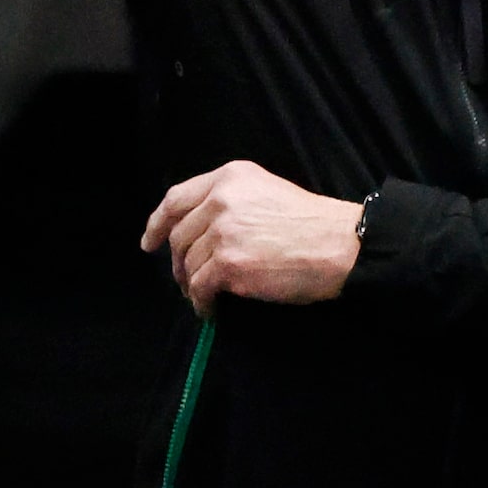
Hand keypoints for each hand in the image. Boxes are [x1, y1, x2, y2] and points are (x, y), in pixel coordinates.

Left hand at [141, 160, 363, 316]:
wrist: (338, 245)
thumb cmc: (310, 223)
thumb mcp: (264, 192)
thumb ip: (230, 201)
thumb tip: (199, 230)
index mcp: (229, 177)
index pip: (177, 198)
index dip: (157, 223)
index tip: (149, 242)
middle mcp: (219, 199)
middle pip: (179, 235)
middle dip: (179, 263)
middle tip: (187, 281)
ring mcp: (222, 231)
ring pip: (189, 264)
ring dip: (192, 286)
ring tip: (205, 297)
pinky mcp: (227, 263)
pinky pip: (200, 288)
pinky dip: (202, 303)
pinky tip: (212, 310)